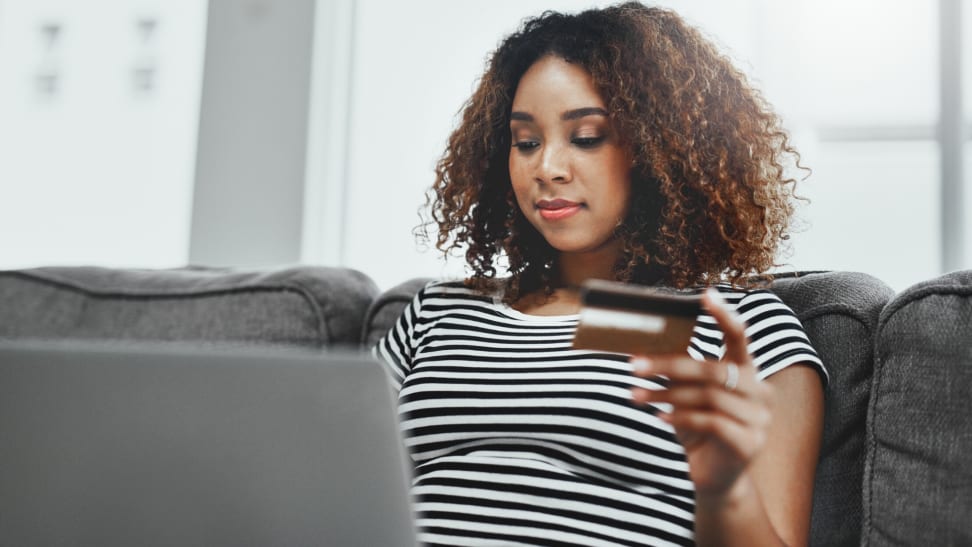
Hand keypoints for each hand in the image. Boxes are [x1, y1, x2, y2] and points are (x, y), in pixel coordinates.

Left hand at [630, 288, 774, 497]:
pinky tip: (660, 417)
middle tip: (634, 364)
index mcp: (747, 373)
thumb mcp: (686, 395)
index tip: (705, 295)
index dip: (724, 315)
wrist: (713, 477)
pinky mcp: (750, 444)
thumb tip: (641, 345)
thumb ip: (679, 370)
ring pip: (708, 396)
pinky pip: (710, 422)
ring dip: (665, 394)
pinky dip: (680, 417)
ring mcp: (759, 419)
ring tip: (635, 395)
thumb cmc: (698, 429)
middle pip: (713, 369)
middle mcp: (760, 392)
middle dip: (669, 365)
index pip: (740, 337)